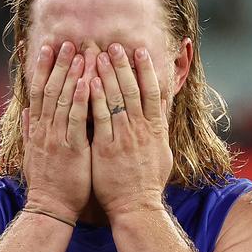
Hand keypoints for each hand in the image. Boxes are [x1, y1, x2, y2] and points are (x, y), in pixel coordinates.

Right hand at [23, 41, 91, 220]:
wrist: (50, 208)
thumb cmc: (47, 182)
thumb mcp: (33, 154)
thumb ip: (30, 131)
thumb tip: (27, 111)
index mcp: (38, 129)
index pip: (38, 92)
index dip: (43, 68)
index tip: (48, 47)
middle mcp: (45, 129)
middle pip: (51, 89)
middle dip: (60, 64)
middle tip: (69, 41)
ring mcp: (57, 138)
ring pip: (64, 100)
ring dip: (72, 75)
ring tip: (81, 53)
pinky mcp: (72, 149)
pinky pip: (77, 120)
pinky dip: (81, 100)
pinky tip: (87, 82)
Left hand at [89, 43, 171, 219]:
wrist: (136, 207)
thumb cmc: (147, 182)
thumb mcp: (162, 152)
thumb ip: (160, 126)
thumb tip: (162, 105)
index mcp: (155, 129)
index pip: (152, 92)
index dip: (146, 69)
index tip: (139, 50)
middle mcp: (141, 130)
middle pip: (132, 89)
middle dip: (122, 65)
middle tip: (113, 44)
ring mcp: (124, 138)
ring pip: (116, 99)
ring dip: (107, 74)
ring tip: (97, 54)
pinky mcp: (106, 148)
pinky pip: (100, 118)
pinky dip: (96, 98)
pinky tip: (89, 81)